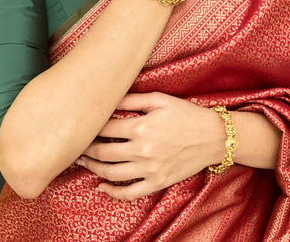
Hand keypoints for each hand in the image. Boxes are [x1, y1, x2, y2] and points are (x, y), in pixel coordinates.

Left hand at [75, 92, 224, 200]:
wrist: (213, 136)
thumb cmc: (186, 114)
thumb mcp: (160, 99)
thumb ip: (133, 98)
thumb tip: (110, 97)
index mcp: (142, 126)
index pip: (106, 127)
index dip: (91, 125)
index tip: (83, 124)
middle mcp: (143, 150)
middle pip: (103, 152)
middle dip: (86, 148)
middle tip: (76, 145)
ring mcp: (150, 169)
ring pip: (111, 173)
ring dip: (93, 168)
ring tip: (83, 162)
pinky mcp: (157, 182)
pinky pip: (129, 193)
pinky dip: (112, 192)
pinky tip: (102, 187)